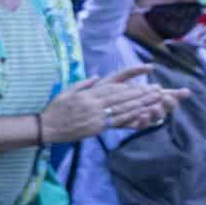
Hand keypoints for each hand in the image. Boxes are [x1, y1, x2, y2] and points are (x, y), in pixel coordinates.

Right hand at [40, 66, 186, 142]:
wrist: (47, 127)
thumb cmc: (55, 110)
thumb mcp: (66, 92)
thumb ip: (83, 84)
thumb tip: (97, 77)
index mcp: (88, 95)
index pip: (114, 89)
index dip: (131, 87)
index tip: (144, 84)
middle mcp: (94, 104)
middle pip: (122, 97)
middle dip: (141, 94)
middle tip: (158, 90)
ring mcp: (96, 116)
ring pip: (123, 109)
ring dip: (142, 104)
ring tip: (156, 100)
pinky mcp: (96, 127)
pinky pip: (117, 121)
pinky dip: (131, 118)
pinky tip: (143, 115)